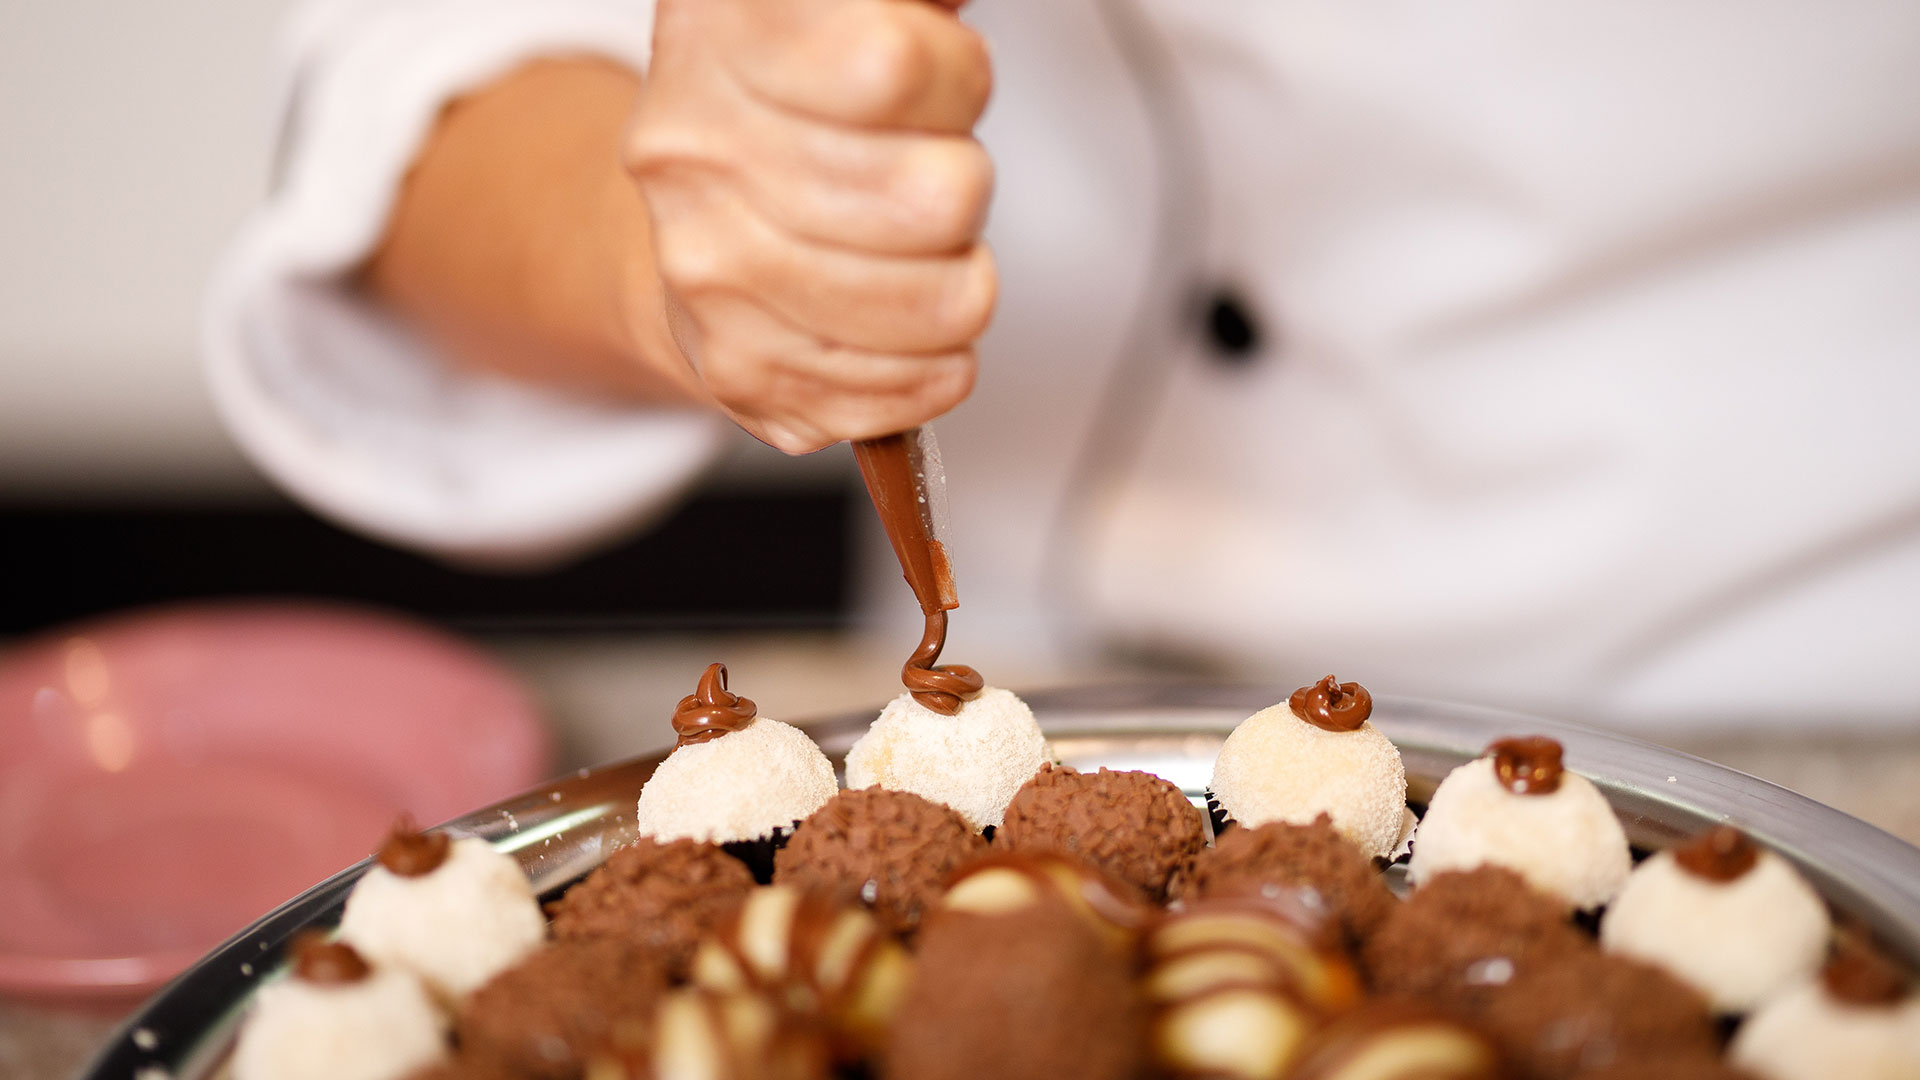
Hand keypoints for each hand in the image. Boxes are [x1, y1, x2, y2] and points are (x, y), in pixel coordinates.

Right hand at [627, 0, 995, 452]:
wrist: (689, 226)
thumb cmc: (793, 112)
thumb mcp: (842, 11)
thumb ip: (909, 6)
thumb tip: (950, 11)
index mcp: (720, 34)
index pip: (895, 65)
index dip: (957, 80)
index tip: (941, 85)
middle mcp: (695, 155)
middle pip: (936, 197)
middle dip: (964, 189)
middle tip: (927, 177)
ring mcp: (710, 274)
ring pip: (942, 304)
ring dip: (961, 281)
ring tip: (919, 254)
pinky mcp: (740, 372)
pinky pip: (911, 387)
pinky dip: (938, 364)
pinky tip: (904, 326)